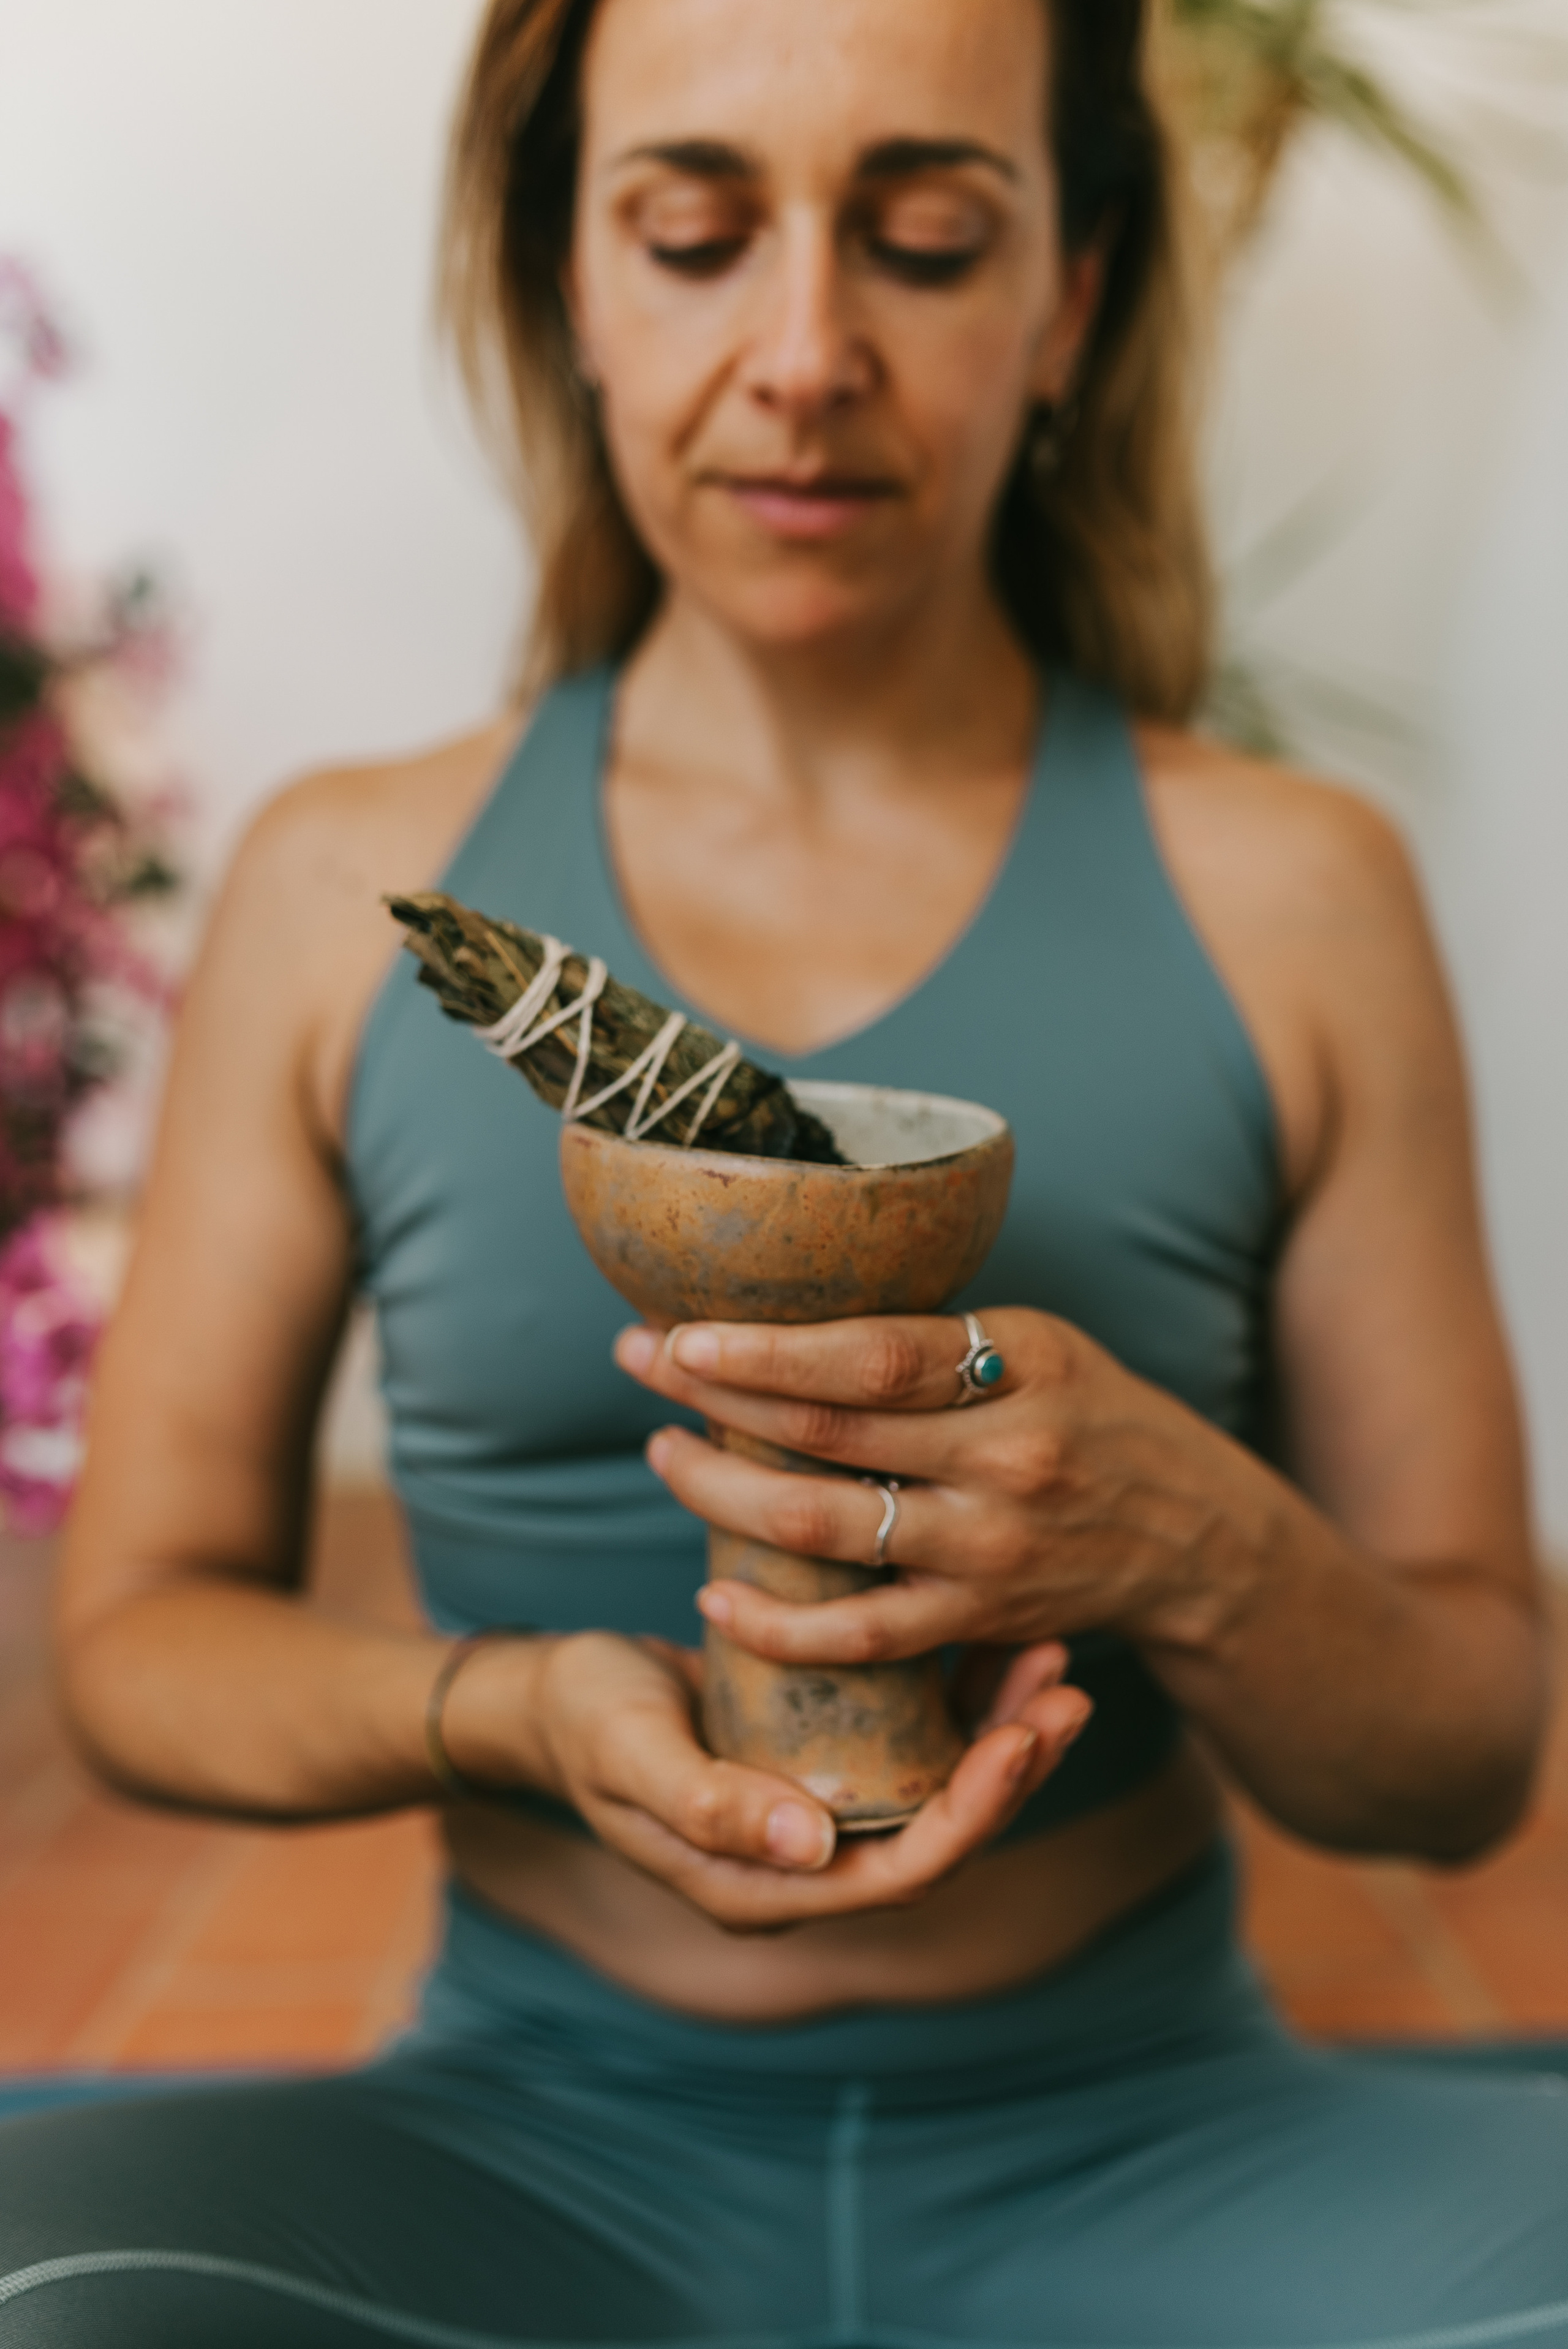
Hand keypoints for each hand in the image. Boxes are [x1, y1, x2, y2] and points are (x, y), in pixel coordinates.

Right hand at [443, 1628, 1089, 1932]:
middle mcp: (812, 1859)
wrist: (550, 1696)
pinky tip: (1000, 1639)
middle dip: (1012, 1769)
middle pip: (942, 1832)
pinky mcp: (826, 1753)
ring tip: (1055, 1659)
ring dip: (1002, 1729)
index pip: (903, 1872)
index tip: (1020, 1741)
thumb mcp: (633, 1755)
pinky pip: (914, 1739)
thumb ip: (710, 1807)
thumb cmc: (584, 1720)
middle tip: (1066, 1695)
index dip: (972, 1815)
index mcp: (772, 1885)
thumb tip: (813, 1846)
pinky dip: (962, 1695)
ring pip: (940, 1785)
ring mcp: (822, 1807)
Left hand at [615, 1310, 1251, 1669]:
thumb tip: (794, 1312)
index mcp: (1021, 1365)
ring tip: (664, 1456)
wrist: (1192, 1534)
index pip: (872, 1355)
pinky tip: (716, 1592)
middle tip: (638, 1365)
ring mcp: (991, 1547)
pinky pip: (861, 1634)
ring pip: (826, 1530)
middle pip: (830, 1433)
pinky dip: (780, 1622)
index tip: (683, 1331)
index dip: (766, 1349)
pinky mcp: (981, 1618)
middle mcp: (1006, 1457)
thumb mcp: (1038, 1345)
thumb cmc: (1090, 1416)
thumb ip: (934, 1342)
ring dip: (723, 1494)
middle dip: (714, 1398)